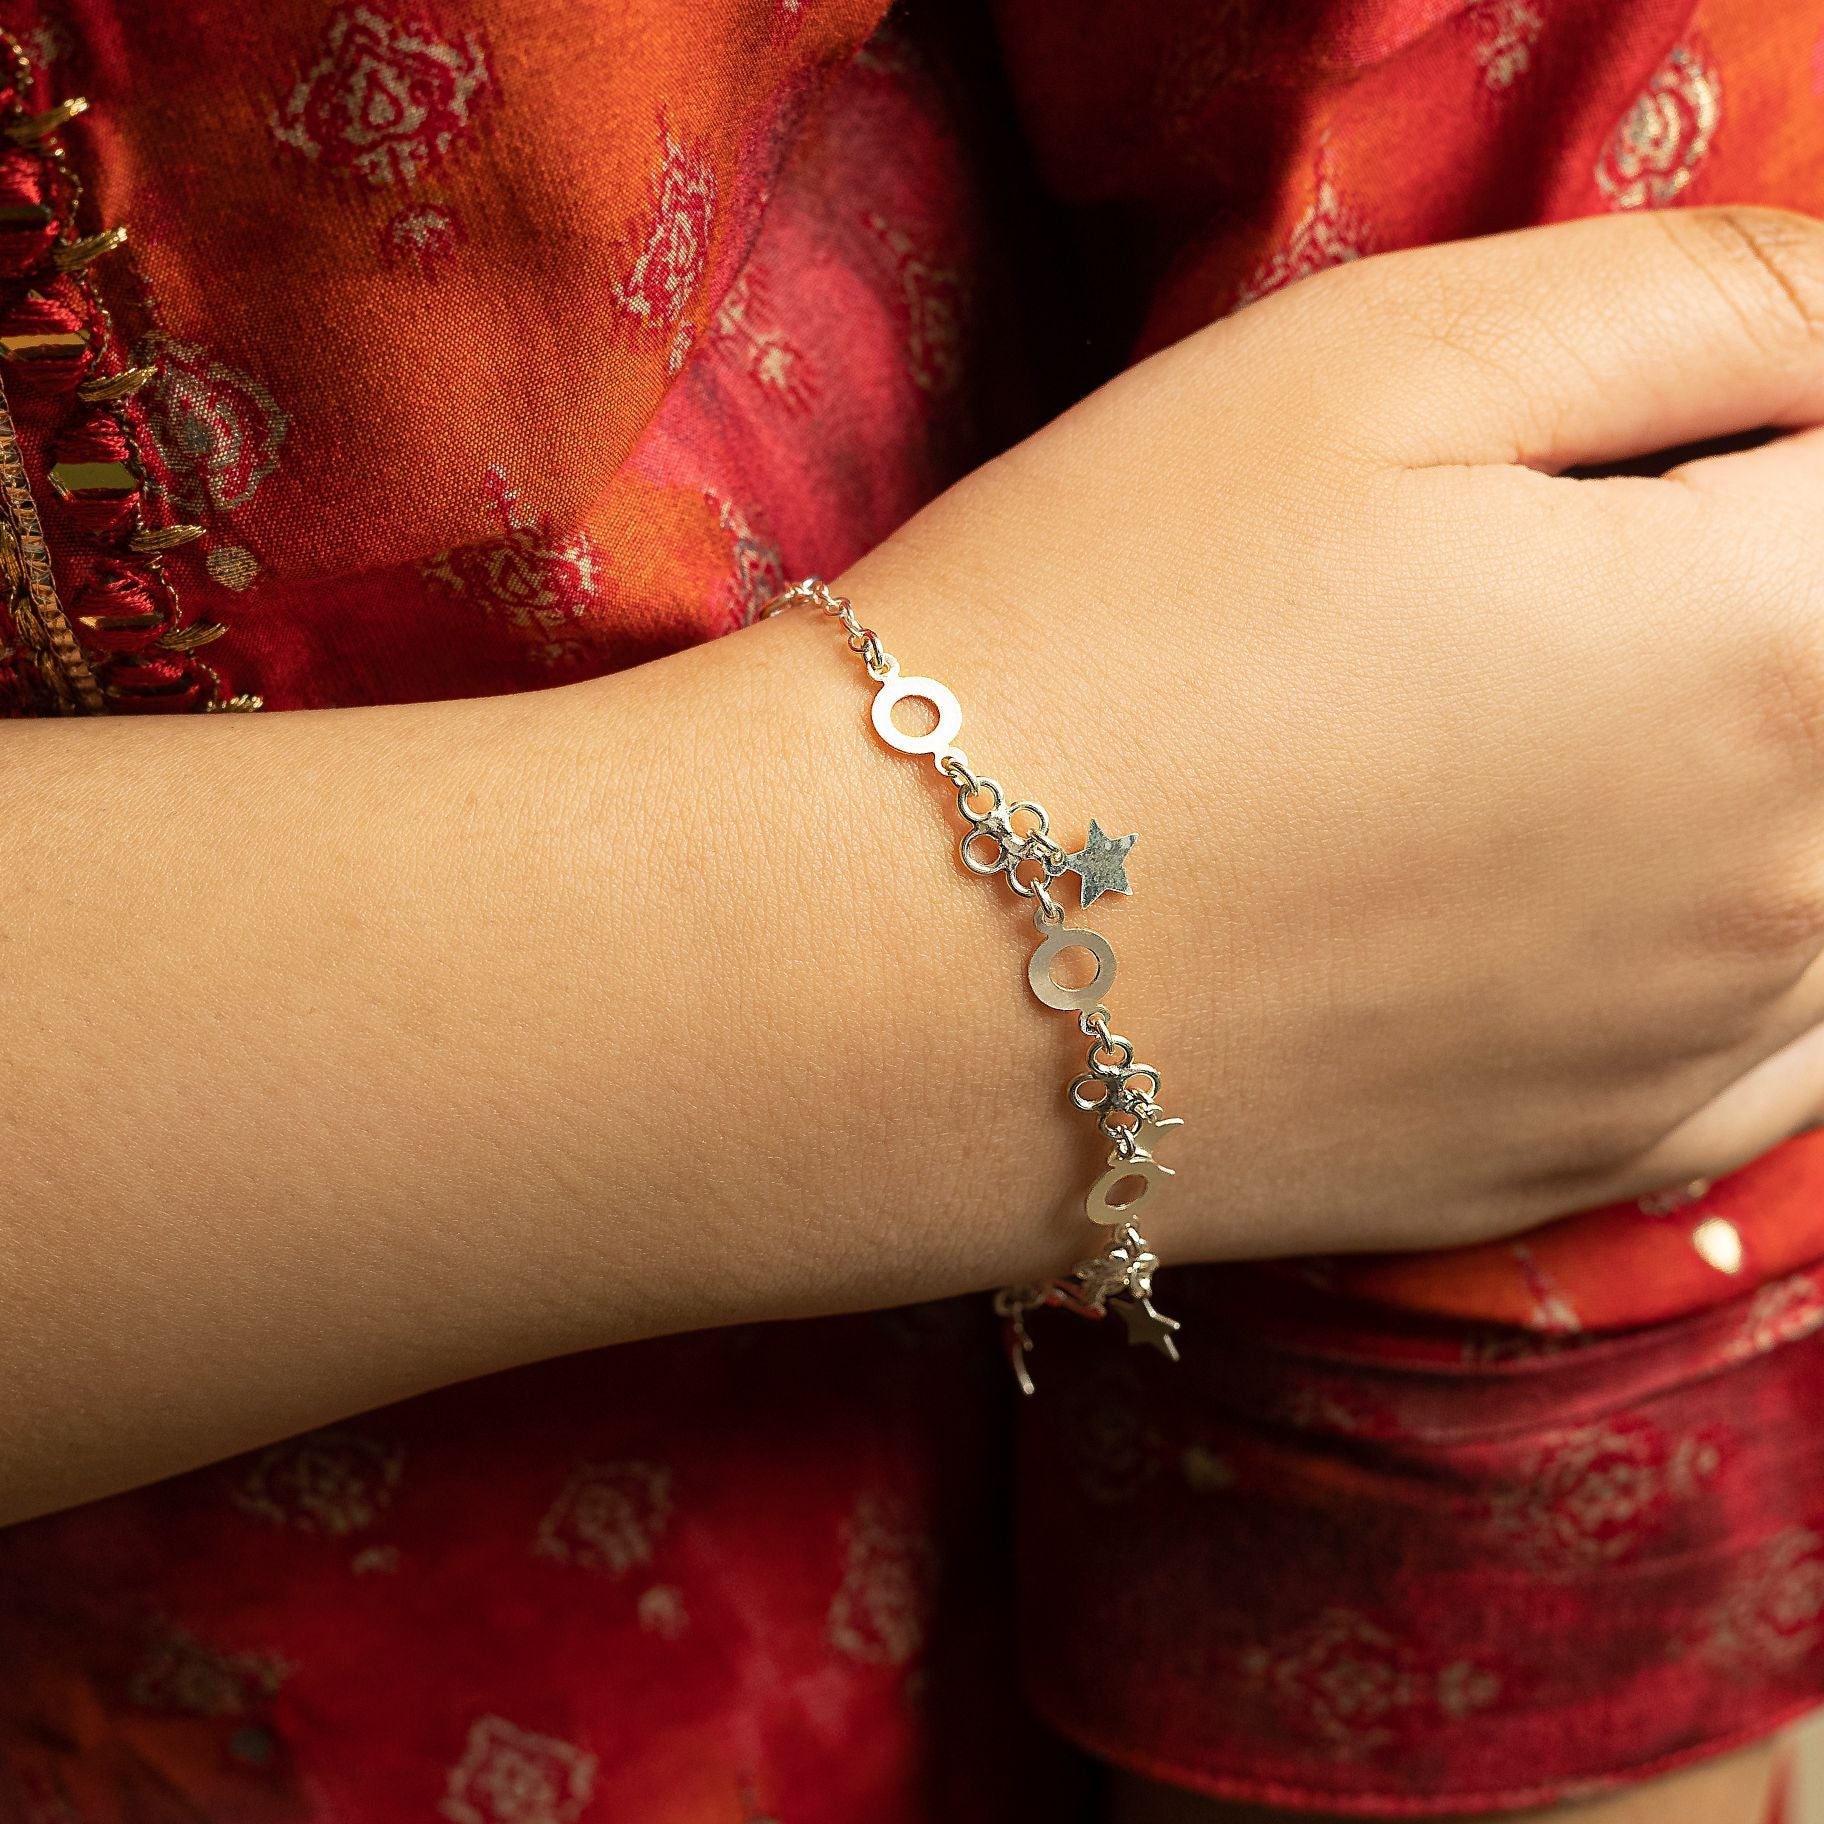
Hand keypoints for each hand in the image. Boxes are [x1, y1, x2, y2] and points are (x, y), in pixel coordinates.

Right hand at [837, 206, 1823, 1259]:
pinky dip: (1759, 952)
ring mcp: (1686, 1061)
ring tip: (1551, 729)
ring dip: (1762, 769)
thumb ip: (1699, 304)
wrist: (870, 972)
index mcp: (1770, 650)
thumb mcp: (1374, 361)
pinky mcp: (1575, 1171)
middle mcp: (1787, 888)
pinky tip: (1625, 902)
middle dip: (1759, 592)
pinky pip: (1789, 1059)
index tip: (1618, 453)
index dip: (1771, 432)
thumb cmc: (1089, 629)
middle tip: (1554, 577)